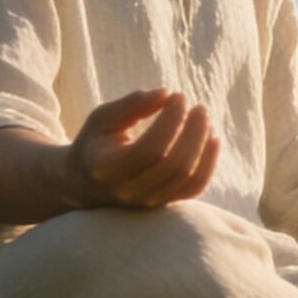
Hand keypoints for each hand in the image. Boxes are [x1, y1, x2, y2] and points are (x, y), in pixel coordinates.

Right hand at [61, 86, 219, 208]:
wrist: (85, 182)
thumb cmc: (96, 142)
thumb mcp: (103, 118)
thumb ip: (132, 105)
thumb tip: (167, 93)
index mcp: (106, 169)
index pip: (149, 150)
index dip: (170, 121)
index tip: (179, 96)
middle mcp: (127, 191)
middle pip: (172, 165)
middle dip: (192, 132)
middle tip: (199, 106)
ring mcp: (146, 202)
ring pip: (187, 178)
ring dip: (202, 145)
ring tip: (205, 118)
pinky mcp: (162, 204)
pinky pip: (194, 188)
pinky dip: (209, 163)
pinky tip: (213, 139)